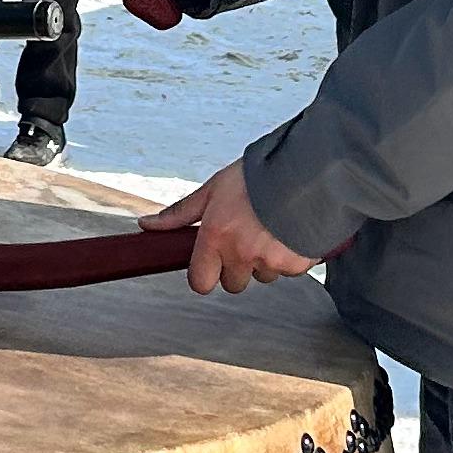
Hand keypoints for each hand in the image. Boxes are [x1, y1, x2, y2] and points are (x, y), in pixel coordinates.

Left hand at [155, 161, 314, 296]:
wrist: (304, 169)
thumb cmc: (256, 177)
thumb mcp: (213, 189)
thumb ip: (181, 213)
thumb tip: (147, 224)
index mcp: (216, 236)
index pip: (200, 282)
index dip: (205, 274)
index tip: (211, 261)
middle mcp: (241, 253)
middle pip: (232, 283)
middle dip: (236, 267)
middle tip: (244, 238)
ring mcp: (270, 261)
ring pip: (261, 276)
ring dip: (264, 261)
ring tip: (270, 230)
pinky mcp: (297, 263)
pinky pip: (287, 271)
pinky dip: (289, 256)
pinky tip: (289, 232)